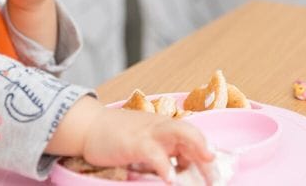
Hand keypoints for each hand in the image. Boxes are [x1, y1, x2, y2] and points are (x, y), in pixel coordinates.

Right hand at [81, 105, 214, 181]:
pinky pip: (154, 153)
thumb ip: (163, 154)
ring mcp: (148, 133)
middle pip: (190, 132)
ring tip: (208, 161)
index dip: (205, 152)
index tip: (215, 171)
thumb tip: (181, 171)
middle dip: (205, 148)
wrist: (89, 126)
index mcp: (164, 128)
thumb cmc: (117, 137)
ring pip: (179, 133)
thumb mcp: (144, 144)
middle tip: (216, 168)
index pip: (191, 137)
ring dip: (196, 147)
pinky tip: (171, 179)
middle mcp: (161, 127)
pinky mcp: (135, 143)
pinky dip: (164, 165)